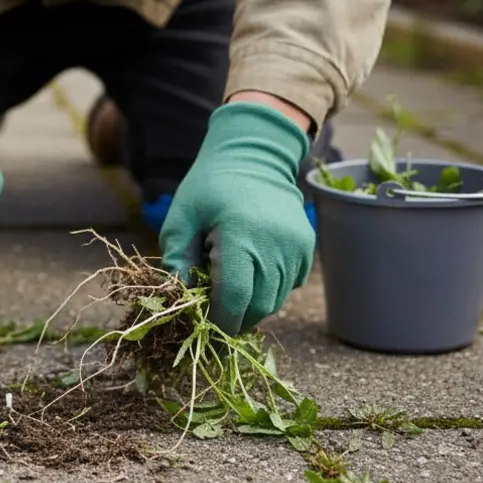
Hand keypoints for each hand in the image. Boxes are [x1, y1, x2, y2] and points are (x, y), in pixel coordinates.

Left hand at [158, 101, 315, 334]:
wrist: (254, 156)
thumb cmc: (210, 186)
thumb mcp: (181, 216)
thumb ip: (176, 257)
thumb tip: (179, 299)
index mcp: (241, 236)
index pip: (235, 298)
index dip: (219, 320)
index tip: (203, 326)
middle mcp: (276, 245)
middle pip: (259, 307)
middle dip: (235, 319)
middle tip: (214, 315)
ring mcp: (296, 248)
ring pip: (276, 300)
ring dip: (252, 307)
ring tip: (230, 290)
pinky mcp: (306, 248)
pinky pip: (289, 286)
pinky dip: (269, 291)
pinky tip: (250, 273)